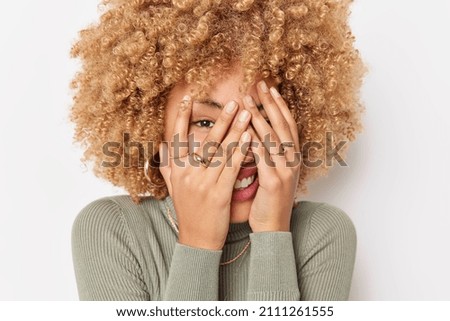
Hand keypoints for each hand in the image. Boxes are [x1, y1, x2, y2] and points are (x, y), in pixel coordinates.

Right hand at [159, 95, 251, 249]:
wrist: (197, 240)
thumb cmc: (188, 212)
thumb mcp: (173, 188)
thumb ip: (168, 166)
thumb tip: (162, 145)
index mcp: (176, 171)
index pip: (178, 138)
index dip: (183, 117)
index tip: (189, 98)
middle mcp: (188, 175)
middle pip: (206, 141)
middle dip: (221, 119)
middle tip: (233, 101)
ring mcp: (203, 184)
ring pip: (221, 151)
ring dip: (235, 129)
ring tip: (247, 113)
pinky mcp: (218, 194)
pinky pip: (232, 167)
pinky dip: (241, 150)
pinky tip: (249, 137)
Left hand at [243, 81, 300, 232]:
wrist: (273, 228)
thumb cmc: (269, 201)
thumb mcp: (272, 174)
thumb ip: (267, 155)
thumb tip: (254, 136)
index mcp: (292, 158)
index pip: (288, 125)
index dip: (279, 106)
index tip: (270, 89)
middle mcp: (292, 161)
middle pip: (282, 125)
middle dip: (270, 103)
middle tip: (260, 84)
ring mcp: (285, 170)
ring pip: (273, 137)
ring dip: (259, 116)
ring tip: (247, 100)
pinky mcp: (273, 181)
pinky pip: (262, 156)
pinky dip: (253, 140)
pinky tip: (243, 129)